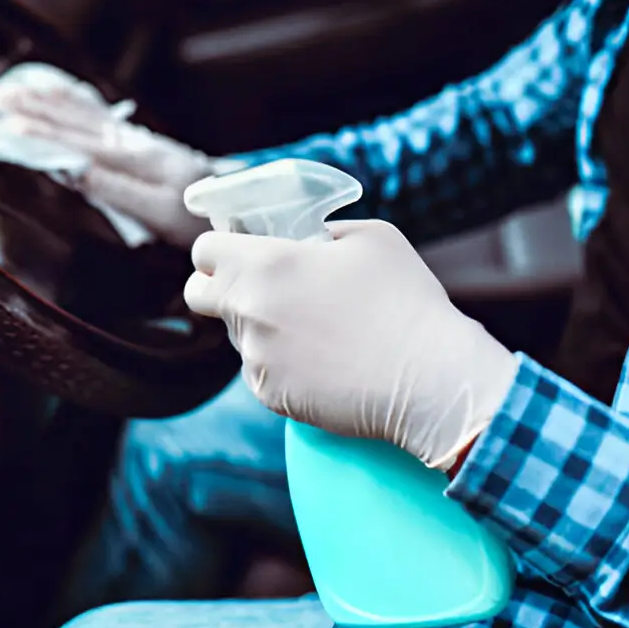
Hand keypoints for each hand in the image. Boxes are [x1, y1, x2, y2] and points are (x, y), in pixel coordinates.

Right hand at [0, 70, 219, 248]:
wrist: (235, 205)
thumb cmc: (196, 217)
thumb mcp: (160, 211)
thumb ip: (117, 189)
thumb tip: (74, 172)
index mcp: (134, 159)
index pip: (78, 144)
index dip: (41, 134)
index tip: (8, 124)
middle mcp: (133, 143)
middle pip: (75, 124)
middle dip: (35, 111)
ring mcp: (136, 140)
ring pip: (85, 116)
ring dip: (49, 102)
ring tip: (17, 90)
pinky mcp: (139, 143)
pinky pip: (100, 117)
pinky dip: (75, 102)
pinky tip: (58, 94)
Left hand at [183, 220, 517, 468]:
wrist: (428, 378)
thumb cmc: (405, 301)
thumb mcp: (371, 237)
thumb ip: (323, 231)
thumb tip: (308, 239)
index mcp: (264, 264)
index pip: (204, 251)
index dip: (219, 248)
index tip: (237, 251)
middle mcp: (248, 310)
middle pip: (199, 295)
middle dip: (216, 288)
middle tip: (255, 288)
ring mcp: (255, 357)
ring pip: (237, 335)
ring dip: (260, 327)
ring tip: (315, 328)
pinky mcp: (268, 395)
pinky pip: (260, 371)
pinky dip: (281, 364)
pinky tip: (323, 360)